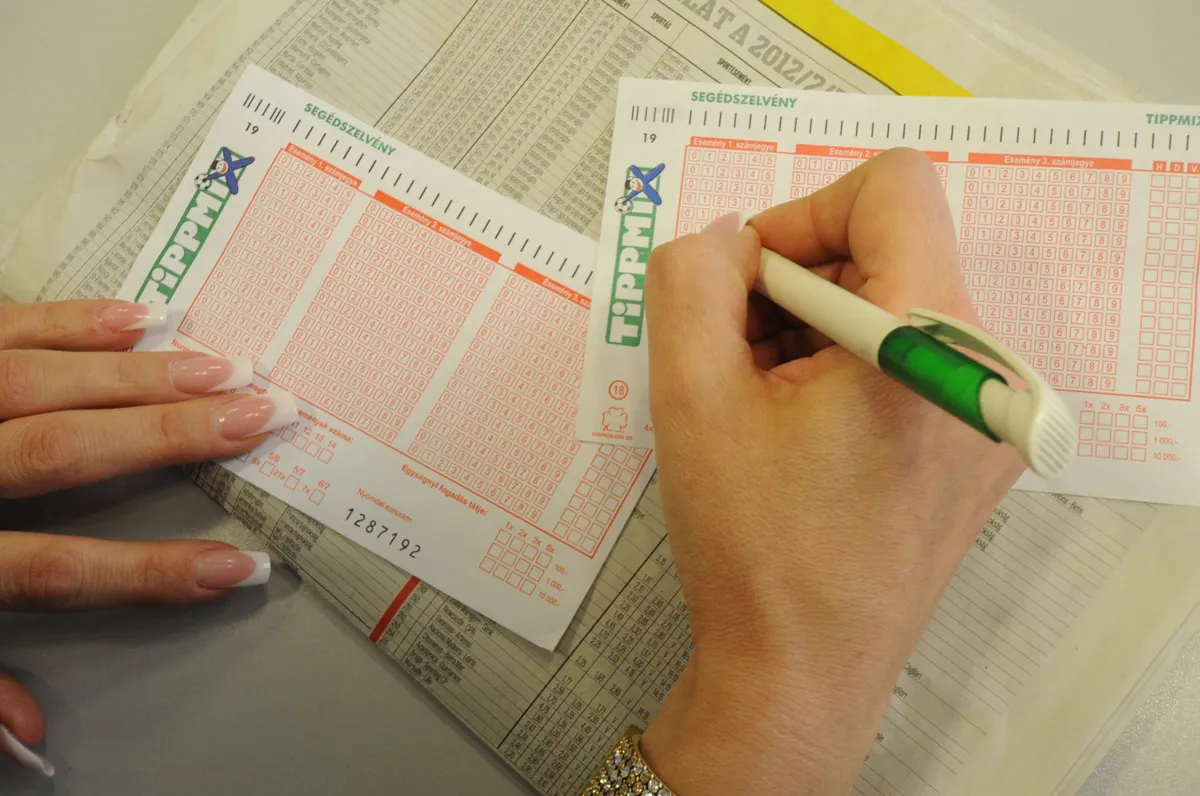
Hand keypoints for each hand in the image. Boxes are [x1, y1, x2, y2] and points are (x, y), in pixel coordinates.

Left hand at [0, 299, 291, 774]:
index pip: (56, 570)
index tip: (238, 567)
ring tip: (219, 364)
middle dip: (170, 433)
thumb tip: (29, 734)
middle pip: (61, 451)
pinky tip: (135, 315)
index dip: (151, 571)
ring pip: (35, 380)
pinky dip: (71, 320)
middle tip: (258, 415)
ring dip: (137, 371)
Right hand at [639, 149, 1023, 793]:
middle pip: (891, 248)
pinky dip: (842, 367)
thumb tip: (725, 240)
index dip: (802, 215)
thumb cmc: (755, 552)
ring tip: (761, 406)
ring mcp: (986, 411)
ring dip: (812, 329)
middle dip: (796, 285)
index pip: (892, 189)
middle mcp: (985, 369)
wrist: (798, 672)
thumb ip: (691, 280)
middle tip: (738, 357)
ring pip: (893, 302)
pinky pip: (907, 356)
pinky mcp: (973, 442)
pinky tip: (795, 430)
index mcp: (930, 344)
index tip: (750, 283)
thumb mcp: (690, 396)